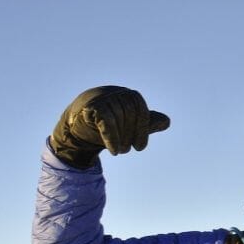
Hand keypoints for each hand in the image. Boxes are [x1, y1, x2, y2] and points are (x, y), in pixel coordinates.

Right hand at [49, 86, 170, 168]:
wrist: (76, 130)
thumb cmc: (106, 127)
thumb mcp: (129, 126)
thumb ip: (147, 123)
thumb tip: (166, 121)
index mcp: (125, 95)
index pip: (139, 106)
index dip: (143, 128)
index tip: (140, 147)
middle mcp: (113, 93)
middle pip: (130, 111)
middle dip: (131, 134)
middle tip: (128, 150)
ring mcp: (100, 98)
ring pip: (118, 117)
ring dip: (121, 139)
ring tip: (120, 150)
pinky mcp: (89, 108)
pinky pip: (107, 122)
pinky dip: (112, 138)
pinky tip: (114, 151)